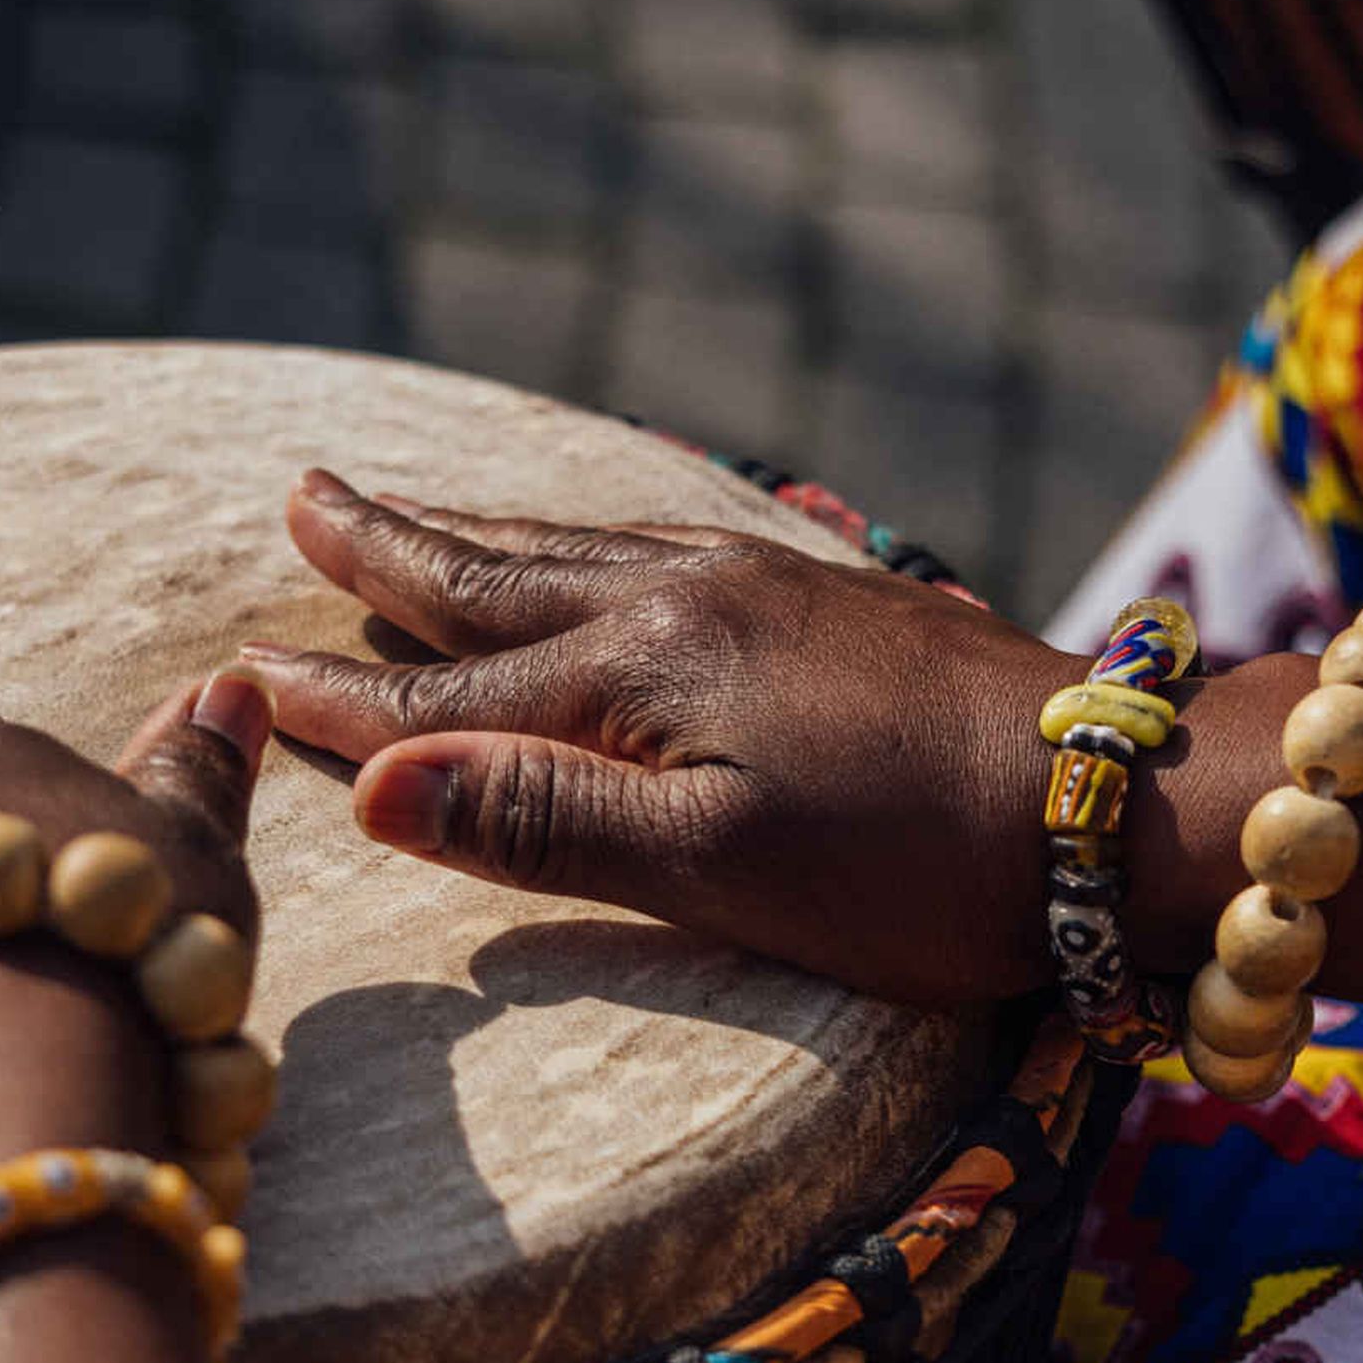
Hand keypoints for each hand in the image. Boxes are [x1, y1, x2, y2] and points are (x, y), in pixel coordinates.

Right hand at [246, 471, 1087, 1005]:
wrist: (1120, 796)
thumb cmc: (920, 862)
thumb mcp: (720, 868)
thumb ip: (546, 824)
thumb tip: (374, 787)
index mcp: (641, 669)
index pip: (449, 697)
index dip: (346, 701)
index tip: (242, 676)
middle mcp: (686, 599)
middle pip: (501, 576)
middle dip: (393, 547)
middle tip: (302, 494)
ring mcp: (766, 586)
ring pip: (581, 550)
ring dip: (483, 532)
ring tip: (414, 508)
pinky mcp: (834, 599)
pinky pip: (660, 545)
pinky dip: (585, 542)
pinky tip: (603, 548)